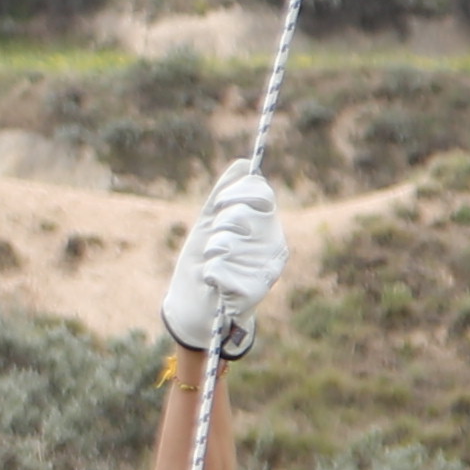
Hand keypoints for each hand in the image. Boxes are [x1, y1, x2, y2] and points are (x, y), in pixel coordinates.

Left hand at [156, 157, 287, 356]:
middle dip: (220, 225)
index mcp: (267, 225)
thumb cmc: (203, 261)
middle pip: (244, 214)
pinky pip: (220, 268)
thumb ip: (224, 194)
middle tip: (215, 244)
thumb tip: (244, 164)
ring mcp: (268, 269)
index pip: (261, 193)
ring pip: (229, 242)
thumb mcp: (209, 223)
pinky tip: (215, 284)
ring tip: (214, 265)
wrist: (195, 305)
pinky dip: (210, 274)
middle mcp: (275, 245)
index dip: (235, 195)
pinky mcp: (255, 291)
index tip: (218, 207)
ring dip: (212, 253)